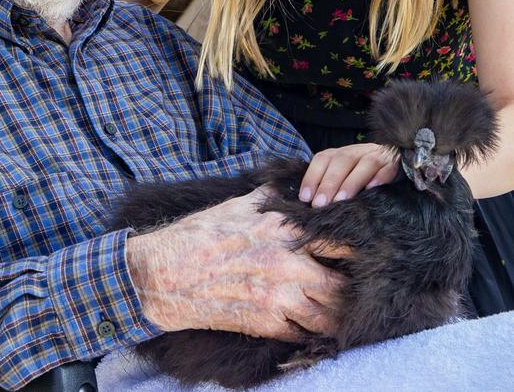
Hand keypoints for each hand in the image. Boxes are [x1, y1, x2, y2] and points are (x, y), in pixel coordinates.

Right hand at [126, 188, 343, 339]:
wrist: (164, 273)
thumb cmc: (199, 235)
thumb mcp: (237, 205)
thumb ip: (269, 198)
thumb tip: (287, 188)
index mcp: (283, 231)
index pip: (338, 241)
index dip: (354, 249)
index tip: (358, 254)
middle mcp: (287, 264)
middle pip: (342, 285)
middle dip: (351, 288)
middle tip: (353, 289)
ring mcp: (278, 297)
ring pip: (329, 316)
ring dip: (335, 315)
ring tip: (335, 311)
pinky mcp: (265, 324)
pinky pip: (303, 335)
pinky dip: (309, 332)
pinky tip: (308, 326)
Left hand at [298, 143, 397, 206]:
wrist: (397, 162)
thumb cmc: (362, 176)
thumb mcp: (344, 176)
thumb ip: (328, 185)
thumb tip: (308, 202)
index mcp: (341, 153)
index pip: (323, 159)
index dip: (312, 176)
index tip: (305, 197)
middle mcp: (358, 151)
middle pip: (342, 161)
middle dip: (329, 182)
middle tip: (320, 204)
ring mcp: (377, 156)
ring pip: (364, 164)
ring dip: (351, 182)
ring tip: (341, 200)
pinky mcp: (395, 164)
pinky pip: (387, 169)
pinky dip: (379, 178)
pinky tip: (372, 189)